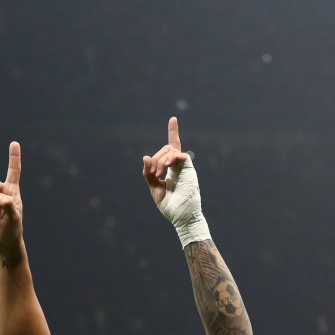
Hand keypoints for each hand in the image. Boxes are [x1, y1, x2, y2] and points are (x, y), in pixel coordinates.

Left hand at [142, 117, 209, 245]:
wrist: (181, 216)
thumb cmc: (169, 205)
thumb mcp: (154, 187)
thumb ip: (148, 173)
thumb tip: (145, 156)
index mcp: (171, 169)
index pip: (172, 148)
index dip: (173, 132)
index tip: (173, 118)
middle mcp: (179, 165)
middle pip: (166, 149)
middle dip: (156, 159)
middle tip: (155, 175)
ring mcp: (185, 166)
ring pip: (170, 150)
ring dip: (160, 160)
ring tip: (159, 175)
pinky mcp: (189, 168)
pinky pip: (179, 155)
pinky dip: (170, 158)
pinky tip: (166, 167)